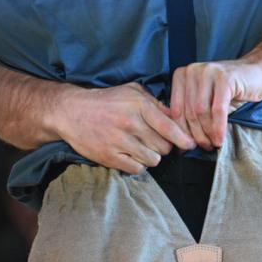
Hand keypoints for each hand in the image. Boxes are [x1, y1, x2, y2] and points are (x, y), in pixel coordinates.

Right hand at [56, 82, 195, 173]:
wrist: (71, 111)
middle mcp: (130, 123)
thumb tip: (176, 116)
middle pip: (164, 146)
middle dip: (165, 147)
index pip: (168, 126)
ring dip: (152, 157)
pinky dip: (138, 165)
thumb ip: (155, 103)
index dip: (183, 138)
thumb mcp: (132, 92)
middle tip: (156, 142)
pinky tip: (132, 156)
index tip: (190, 145)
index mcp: (139, 105)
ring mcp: (119, 141)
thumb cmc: (106, 101)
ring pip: (153, 160)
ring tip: (143, 149)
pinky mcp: (109, 156)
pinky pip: (137, 169)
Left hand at [170, 48, 261, 150]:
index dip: (182, 131)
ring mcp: (208, 72)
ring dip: (207, 132)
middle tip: (205, 147)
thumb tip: (179, 143)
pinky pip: (217, 109)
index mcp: (183, 75)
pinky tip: (220, 139)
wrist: (257, 73)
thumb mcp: (206, 100)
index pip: (175, 109)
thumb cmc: (231, 91)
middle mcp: (193, 70)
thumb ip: (191, 114)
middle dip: (197, 134)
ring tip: (214, 143)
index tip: (189, 146)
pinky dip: (218, 127)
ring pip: (200, 111)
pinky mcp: (225, 78)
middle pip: (189, 111)